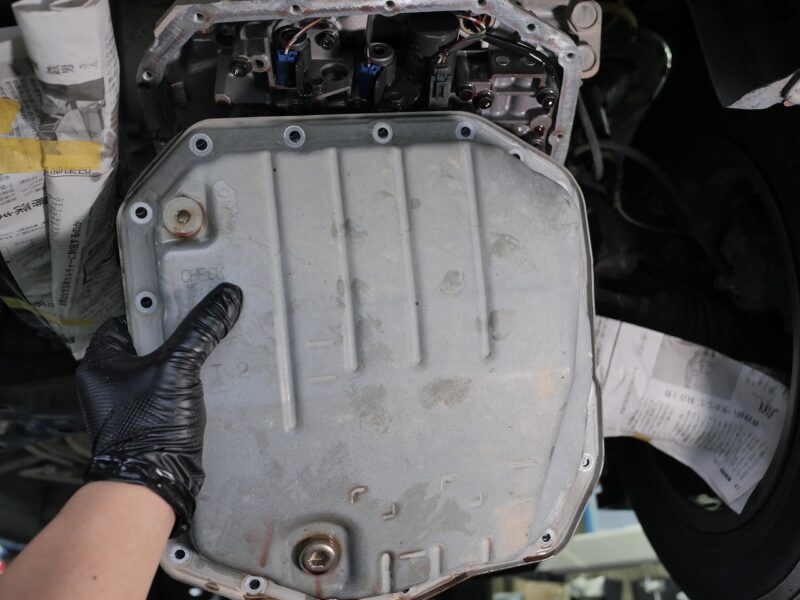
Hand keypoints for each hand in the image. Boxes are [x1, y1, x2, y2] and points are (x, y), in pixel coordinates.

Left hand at [75, 283, 242, 535]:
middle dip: (177, 338)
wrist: (153, 483)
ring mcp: (128, 404)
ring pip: (161, 368)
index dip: (156, 312)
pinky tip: (207, 386)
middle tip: (202, 331)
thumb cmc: (147, 427)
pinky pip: (169, 390)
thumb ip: (202, 330)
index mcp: (101, 363)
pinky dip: (188, 386)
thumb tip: (225, 297)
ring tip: (208, 357)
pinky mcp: (148, 420)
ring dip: (186, 363)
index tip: (183, 306)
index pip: (128, 320)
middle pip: (149, 343)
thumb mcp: (179, 367)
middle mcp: (110, 382)